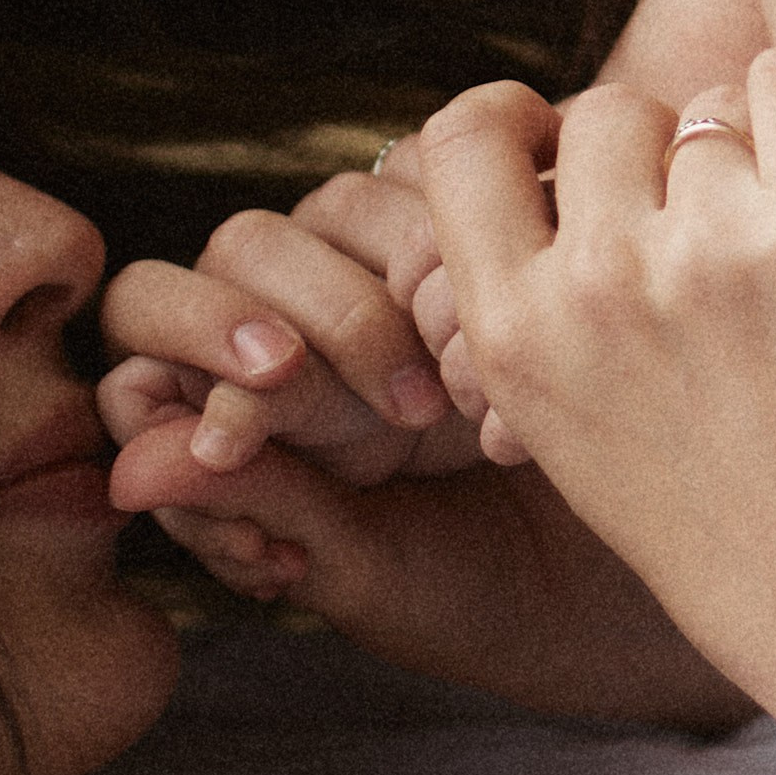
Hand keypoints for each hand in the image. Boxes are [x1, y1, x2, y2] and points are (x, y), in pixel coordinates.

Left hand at [100, 185, 739, 724]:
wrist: (646, 580)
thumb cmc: (485, 597)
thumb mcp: (366, 568)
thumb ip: (257, 507)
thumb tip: (130, 469)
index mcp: (244, 404)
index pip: (151, 325)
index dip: (186, 355)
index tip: (250, 425)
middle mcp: (304, 320)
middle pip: (238, 246)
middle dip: (300, 318)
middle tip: (386, 403)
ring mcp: (389, 267)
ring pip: (334, 205)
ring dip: (392, 292)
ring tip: (458, 402)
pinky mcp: (482, 226)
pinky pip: (443, 177)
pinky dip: (468, 249)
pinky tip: (507, 347)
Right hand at [417, 51, 775, 774]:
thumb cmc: (749, 551)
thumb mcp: (586, 452)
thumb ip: (552, 329)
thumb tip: (558, 211)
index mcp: (514, 341)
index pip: (458, 143)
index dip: (514, 118)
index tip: (561, 134)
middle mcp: (594, 283)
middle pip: (603, 113)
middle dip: (659, 148)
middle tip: (719, 218)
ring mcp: (704, 249)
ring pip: (707, 106)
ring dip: (754, 150)